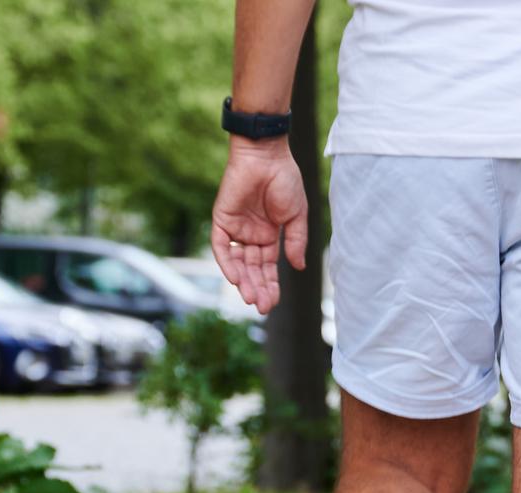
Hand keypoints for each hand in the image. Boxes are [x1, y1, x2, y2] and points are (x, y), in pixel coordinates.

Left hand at [210, 137, 307, 314]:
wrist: (266, 157)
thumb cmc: (285, 181)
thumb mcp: (297, 216)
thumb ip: (295, 242)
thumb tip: (298, 267)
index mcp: (269, 236)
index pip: (268, 267)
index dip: (271, 285)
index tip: (274, 303)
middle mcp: (251, 235)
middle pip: (252, 269)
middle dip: (258, 288)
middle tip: (262, 307)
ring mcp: (236, 228)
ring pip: (237, 262)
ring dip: (243, 281)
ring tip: (251, 298)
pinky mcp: (222, 219)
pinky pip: (222, 246)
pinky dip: (227, 262)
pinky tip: (236, 278)